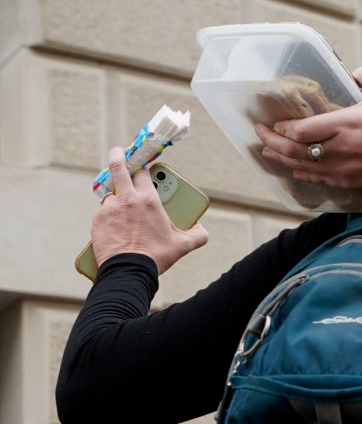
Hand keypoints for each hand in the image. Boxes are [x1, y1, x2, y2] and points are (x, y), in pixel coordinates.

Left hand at [91, 147, 208, 273]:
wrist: (128, 271)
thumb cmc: (156, 256)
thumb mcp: (182, 245)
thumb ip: (197, 235)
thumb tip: (202, 230)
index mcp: (148, 200)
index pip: (143, 172)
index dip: (143, 164)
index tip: (143, 162)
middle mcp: (127, 200)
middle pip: (118, 169)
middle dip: (118, 156)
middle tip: (118, 152)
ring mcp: (109, 209)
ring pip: (111, 195)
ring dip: (117, 198)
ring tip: (123, 208)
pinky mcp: (97, 221)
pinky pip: (103, 212)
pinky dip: (109, 215)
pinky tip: (115, 225)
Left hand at [257, 67, 361, 188]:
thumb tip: (352, 72)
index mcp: (345, 124)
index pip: (302, 130)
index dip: (284, 128)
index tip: (274, 122)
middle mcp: (339, 148)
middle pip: (295, 149)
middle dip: (272, 142)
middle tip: (259, 133)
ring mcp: (342, 167)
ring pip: (302, 165)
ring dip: (281, 158)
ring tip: (266, 150)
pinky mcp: (348, 180)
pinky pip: (317, 178)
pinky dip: (301, 172)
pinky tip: (292, 168)